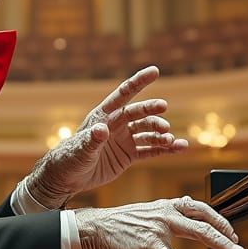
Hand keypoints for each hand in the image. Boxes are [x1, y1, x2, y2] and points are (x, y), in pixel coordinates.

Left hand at [24, 66, 186, 207]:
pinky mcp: (129, 155)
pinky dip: (166, 149)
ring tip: (170, 139)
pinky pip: (151, 150)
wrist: (67, 177)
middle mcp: (117, 125)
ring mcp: (124, 140)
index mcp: (103, 116)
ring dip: (161, 134)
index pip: (123, 94)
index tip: (154, 71)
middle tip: (163, 111)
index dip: (138, 82)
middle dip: (152, 111)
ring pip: (148, 133)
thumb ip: (91, 140)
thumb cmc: (69, 159)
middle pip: (139, 114)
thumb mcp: (80, 150)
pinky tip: (180, 147)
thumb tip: (100, 130)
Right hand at [74, 195, 240, 248]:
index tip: (231, 233)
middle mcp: (167, 212)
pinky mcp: (150, 244)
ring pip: (198, 233)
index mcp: (167, 205)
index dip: (219, 220)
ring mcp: (160, 227)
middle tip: (240, 248)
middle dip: (226, 234)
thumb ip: (168, 211)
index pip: (201, 208)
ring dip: (220, 245)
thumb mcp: (148, 212)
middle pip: (205, 219)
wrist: (96, 228)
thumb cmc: (121, 224)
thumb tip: (186, 203)